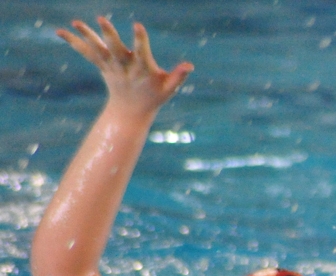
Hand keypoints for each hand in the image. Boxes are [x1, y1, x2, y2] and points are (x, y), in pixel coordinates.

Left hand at [57, 17, 192, 118]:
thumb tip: (190, 65)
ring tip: (75, 21)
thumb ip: (179, 76)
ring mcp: (111, 67)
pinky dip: (74, 42)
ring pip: (98, 50)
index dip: (140, 40)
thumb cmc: (154, 97)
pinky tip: (60, 31)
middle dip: (109, 35)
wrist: (130, 113)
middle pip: (116, 50)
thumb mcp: (169, 89)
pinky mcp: (102, 66)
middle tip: (101, 19)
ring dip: (86, 36)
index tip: (137, 26)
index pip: (141, 53)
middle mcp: (125, 68)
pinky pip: (87, 52)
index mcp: (143, 71)